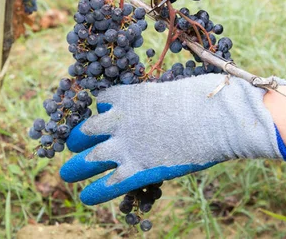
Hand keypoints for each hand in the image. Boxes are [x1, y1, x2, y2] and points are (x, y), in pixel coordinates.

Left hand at [60, 74, 285, 205]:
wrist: (219, 116)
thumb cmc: (206, 96)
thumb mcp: (175, 89)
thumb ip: (159, 99)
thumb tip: (164, 102)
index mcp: (128, 96)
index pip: (103, 101)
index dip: (103, 109)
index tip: (104, 115)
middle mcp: (119, 120)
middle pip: (86, 130)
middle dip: (77, 139)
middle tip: (73, 146)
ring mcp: (126, 146)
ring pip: (89, 158)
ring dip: (76, 167)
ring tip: (66, 174)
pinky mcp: (139, 170)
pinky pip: (109, 185)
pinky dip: (95, 193)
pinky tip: (86, 198)